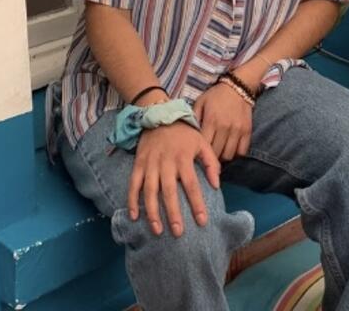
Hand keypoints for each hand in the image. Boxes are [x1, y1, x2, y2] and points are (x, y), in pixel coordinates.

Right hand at [128, 122, 220, 237]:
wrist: (159, 116)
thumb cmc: (184, 133)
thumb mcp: (202, 143)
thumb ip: (211, 163)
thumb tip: (216, 185)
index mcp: (183, 158)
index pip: (191, 185)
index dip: (197, 204)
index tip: (202, 221)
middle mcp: (165, 163)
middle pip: (169, 192)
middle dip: (173, 214)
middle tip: (178, 233)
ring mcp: (149, 164)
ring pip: (149, 191)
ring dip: (152, 212)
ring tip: (158, 230)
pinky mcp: (138, 165)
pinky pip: (133, 185)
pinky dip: (132, 201)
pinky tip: (134, 216)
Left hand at [193, 82, 252, 161]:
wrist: (238, 87)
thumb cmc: (216, 95)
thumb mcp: (200, 102)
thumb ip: (194, 118)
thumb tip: (189, 134)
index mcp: (211, 120)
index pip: (205, 145)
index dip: (200, 151)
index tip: (198, 152)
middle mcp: (225, 127)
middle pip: (216, 153)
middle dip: (211, 156)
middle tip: (207, 154)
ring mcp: (237, 130)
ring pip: (229, 155)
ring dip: (222, 156)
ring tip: (218, 152)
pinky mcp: (247, 131)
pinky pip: (242, 151)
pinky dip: (235, 153)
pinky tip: (229, 148)